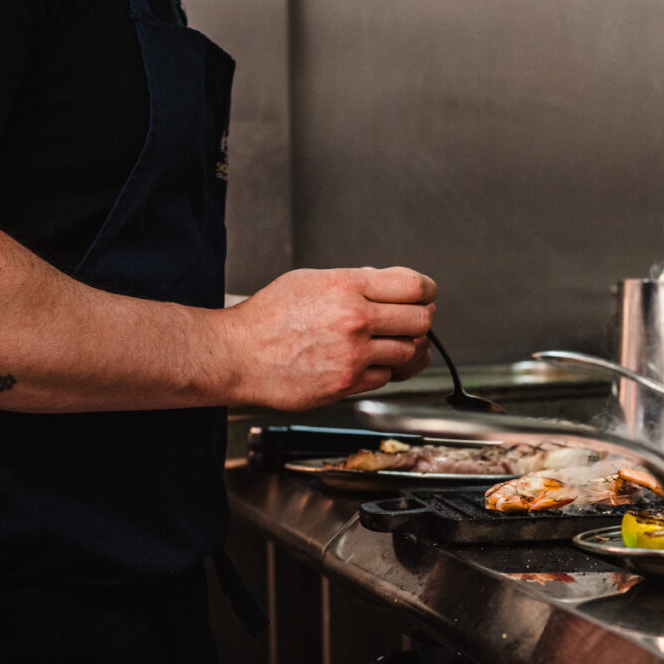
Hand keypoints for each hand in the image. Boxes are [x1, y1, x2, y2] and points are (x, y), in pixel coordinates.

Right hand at [224, 266, 436, 410]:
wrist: (238, 356)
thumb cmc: (267, 318)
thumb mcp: (310, 280)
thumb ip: (354, 281)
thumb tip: (388, 284)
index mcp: (347, 286)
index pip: (414, 286)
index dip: (426, 291)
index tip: (424, 295)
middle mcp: (355, 319)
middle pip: (420, 320)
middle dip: (420, 320)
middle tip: (410, 321)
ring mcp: (353, 354)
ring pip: (409, 351)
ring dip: (404, 348)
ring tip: (388, 343)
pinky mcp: (347, 383)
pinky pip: (386, 377)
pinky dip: (382, 370)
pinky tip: (367, 362)